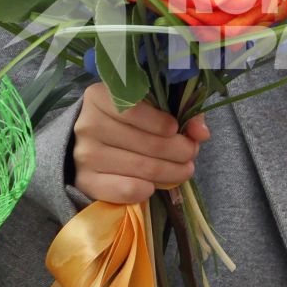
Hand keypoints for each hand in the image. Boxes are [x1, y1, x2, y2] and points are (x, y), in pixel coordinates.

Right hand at [72, 83, 209, 204]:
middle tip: (191, 153)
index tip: (176, 129)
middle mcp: (88, 124)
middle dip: (180, 150)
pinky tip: (153, 185)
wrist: (91, 144)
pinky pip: (126, 190)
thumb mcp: (150, 107)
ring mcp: (84, 155)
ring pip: (143, 168)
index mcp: (100, 96)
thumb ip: (180, 113)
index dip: (161, 123)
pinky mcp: (85, 182)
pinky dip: (147, 189)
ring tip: (183, 170)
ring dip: (172, 172)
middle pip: (147, 143)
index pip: (134, 110)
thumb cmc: (126, 121)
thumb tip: (201, 133)